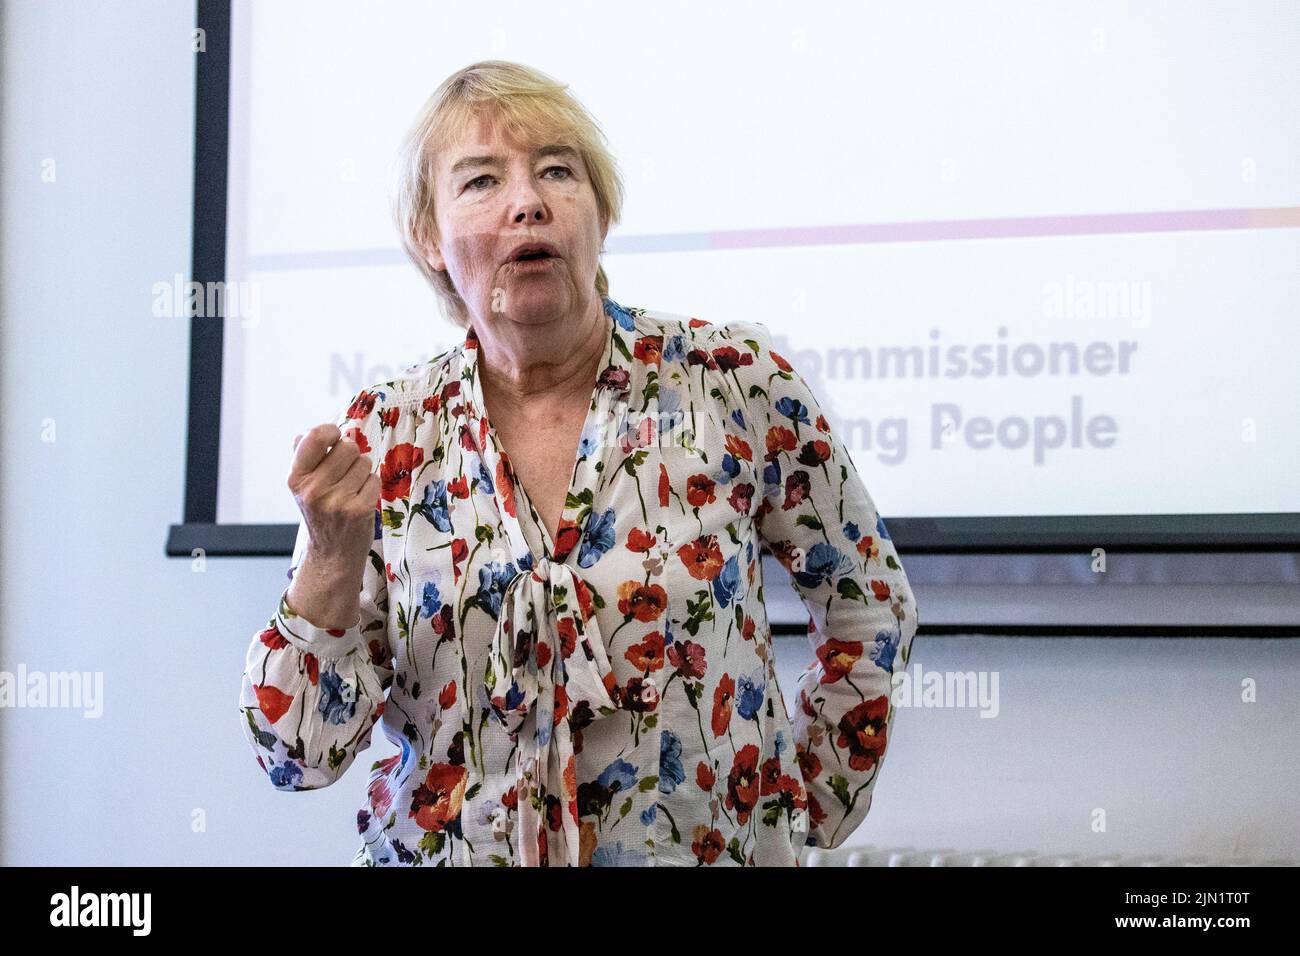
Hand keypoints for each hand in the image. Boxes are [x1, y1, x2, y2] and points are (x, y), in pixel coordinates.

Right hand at [284, 423, 380, 628]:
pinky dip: (371, 487)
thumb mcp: (303, 487)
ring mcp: (336, 500)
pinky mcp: (359, 510)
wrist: (331, 554)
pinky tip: (360, 500)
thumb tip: (305, 434)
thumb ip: (304, 458)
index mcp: (296, 478)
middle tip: (344, 473)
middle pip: (348, 446)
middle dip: (351, 455)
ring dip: (362, 473)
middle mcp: (313, 489)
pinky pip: (374, 480)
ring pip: (364, 463)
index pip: (315, 437)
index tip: (335, 439)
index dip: (331, 432)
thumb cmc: (320, 513)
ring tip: (351, 490)